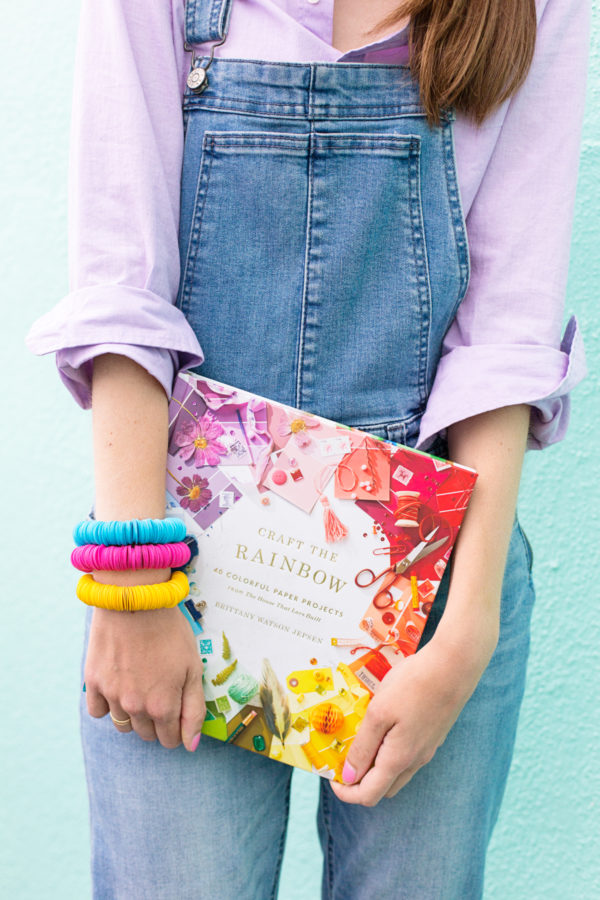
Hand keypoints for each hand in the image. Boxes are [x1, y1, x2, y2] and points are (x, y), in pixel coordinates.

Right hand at [84, 605, 205, 751]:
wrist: (136, 601)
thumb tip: (190, 745)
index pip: (170, 739)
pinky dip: (107, 705)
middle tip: (161, 693)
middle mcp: (136, 707)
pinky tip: (118, 687)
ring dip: (133, 716)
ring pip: (123, 725)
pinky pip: (97, 711)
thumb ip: (194, 710)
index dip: (176, 729)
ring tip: (140, 688)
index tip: (177, 713)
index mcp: (163, 706)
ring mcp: (112, 696)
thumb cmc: (170, 631)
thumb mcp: (193, 668)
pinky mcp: (93, 682)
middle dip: (157, 721)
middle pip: (147, 734)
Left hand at [330, 626, 496, 806]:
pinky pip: (407, 755)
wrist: (453, 667)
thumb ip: (363, 747)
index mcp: (398, 759)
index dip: (346, 792)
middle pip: (382, 788)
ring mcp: (426, 749)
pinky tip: (382, 725)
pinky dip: (389, 751)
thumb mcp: (379, 713)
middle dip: (359, 781)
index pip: (369, 795)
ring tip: (360, 738)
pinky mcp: (432, 735)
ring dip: (375, 765)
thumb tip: (349, 777)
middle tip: (344, 756)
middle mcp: (414, 761)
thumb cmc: (413, 685)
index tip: (332, 775)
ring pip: (396, 772)